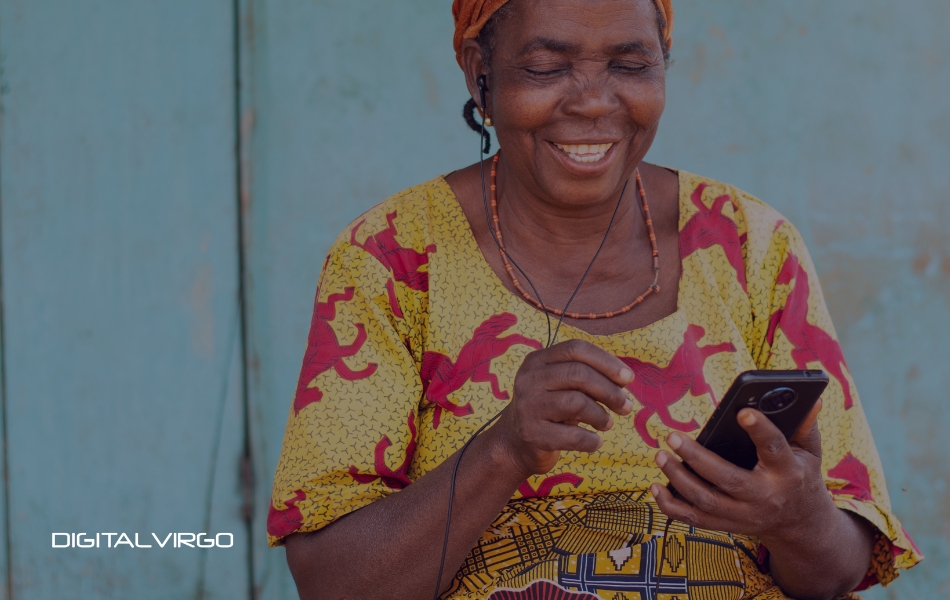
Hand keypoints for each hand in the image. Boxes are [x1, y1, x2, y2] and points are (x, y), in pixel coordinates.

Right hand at [490, 339, 634, 478]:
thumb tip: (625, 378)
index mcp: (537, 360)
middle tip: (626, 406)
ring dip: (601, 415)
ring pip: (577, 403)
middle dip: (610, 390)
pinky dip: (591, 441)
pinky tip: (594, 442)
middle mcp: (529, 379)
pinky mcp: (532, 434)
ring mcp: (527, 406)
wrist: (514, 444)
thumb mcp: (561, 385)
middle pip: (578, 374)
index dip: (607, 361)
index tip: (628, 378)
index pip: (576, 349)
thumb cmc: (549, 410)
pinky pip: (573, 436)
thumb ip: (586, 376)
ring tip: (607, 424)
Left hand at [651, 400, 834, 544]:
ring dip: (679, 479)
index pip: (773, 449)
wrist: (800, 522)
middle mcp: (765, 496)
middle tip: (672, 436)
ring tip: (660, 455)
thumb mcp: (810, 452)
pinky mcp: (728, 525)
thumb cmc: (800, 475)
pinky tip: (655, 487)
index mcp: (787, 472)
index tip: (742, 411)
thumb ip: (806, 426)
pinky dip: (672, 507)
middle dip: (697, 458)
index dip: (760, 430)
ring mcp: (744, 515)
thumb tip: (810, 399)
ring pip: (706, 501)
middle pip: (727, 479)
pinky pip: (695, 520)